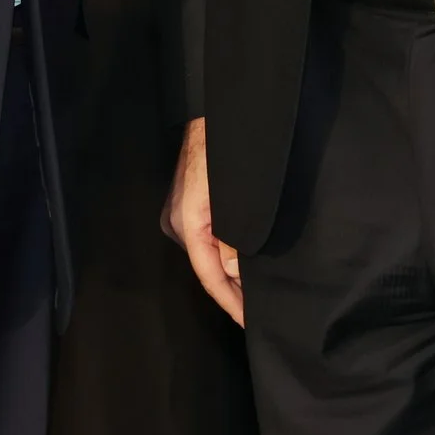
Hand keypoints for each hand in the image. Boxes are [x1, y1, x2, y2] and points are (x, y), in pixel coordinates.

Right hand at [160, 116, 243, 325]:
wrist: (216, 112)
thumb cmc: (225, 150)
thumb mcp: (235, 193)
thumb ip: (233, 234)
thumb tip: (231, 271)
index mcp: (186, 221)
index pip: (208, 273)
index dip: (230, 301)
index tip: (249, 322)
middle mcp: (177, 222)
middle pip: (205, 267)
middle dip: (231, 292)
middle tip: (256, 315)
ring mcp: (180, 214)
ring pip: (205, 254)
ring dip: (228, 274)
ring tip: (252, 297)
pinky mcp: (187, 205)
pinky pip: (206, 240)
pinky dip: (223, 256)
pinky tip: (240, 266)